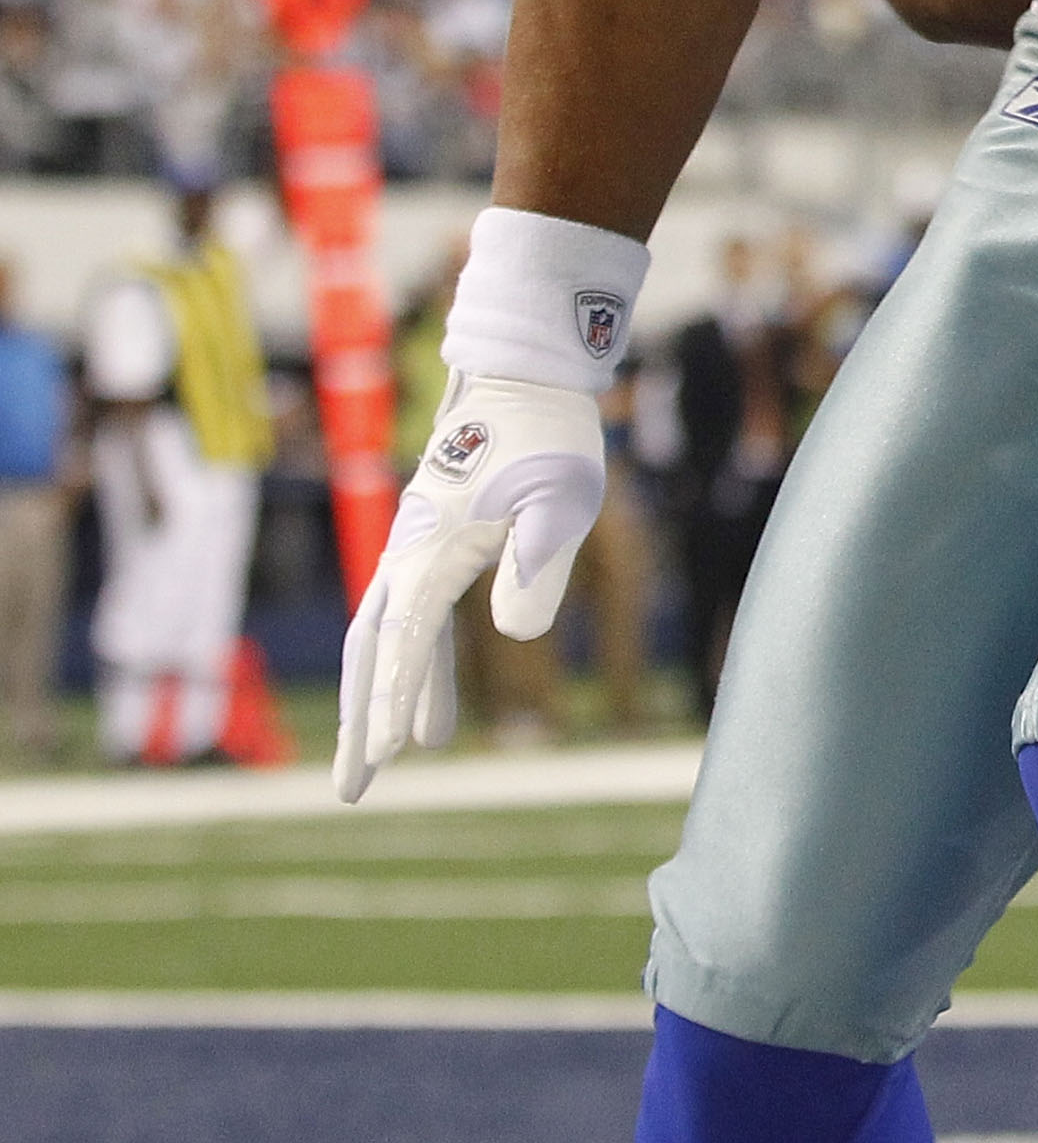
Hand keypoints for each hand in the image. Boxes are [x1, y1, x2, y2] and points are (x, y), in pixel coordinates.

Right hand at [334, 374, 605, 802]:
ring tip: (385, 766)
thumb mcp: (561, 498)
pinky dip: (419, 668)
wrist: (526, 373)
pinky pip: (419, 622)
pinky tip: (435, 719)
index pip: (406, 640)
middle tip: (348, 792)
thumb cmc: (547, 431)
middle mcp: (412, 551)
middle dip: (360, 721)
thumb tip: (510, 633)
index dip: (395, 700)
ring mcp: (421, 547)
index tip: (386, 759)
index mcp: (434, 547)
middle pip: (372, 651)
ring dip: (384, 701)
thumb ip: (538, 565)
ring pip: (388, 640)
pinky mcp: (440, 544)